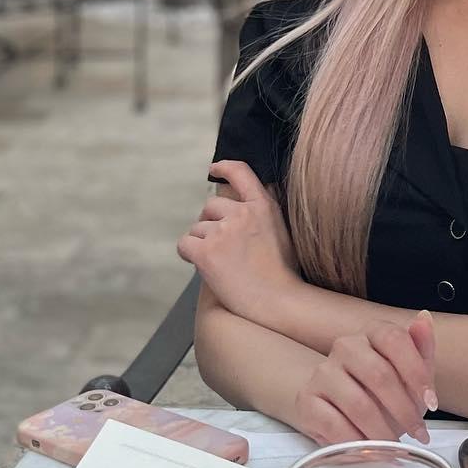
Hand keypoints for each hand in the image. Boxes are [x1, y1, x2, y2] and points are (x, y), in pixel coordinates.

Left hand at [177, 160, 298, 316]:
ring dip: (203, 243)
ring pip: (197, 228)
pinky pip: (184, 244)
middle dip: (211, 223)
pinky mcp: (206, 252)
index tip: (214, 169)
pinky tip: (204, 267)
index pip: (240, 173)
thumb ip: (264, 211)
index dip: (224, 167)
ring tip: (222, 264)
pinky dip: (189, 254)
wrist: (278, 300)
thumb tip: (248, 200)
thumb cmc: (282, 273)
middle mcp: (242, 213)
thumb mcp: (282, 230)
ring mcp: (223, 232)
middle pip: (210, 207)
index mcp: (263, 205)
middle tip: (223, 247)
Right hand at [294, 312, 437, 445]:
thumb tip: (424, 318)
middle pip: (379, 374)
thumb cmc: (382, 390)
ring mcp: (323, 372)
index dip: (416, 372)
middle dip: (404, 410)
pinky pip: (333, 425)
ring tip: (394, 447)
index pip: (395, 339)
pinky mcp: (306, 400)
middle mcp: (345, 346)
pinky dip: (356, 443)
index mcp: (373, 333)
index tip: (431, 403)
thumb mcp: (410, 373)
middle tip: (417, 434)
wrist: (341, 408)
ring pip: (358, 403)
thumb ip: (421, 348)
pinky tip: (368, 451)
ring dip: (382, 432)